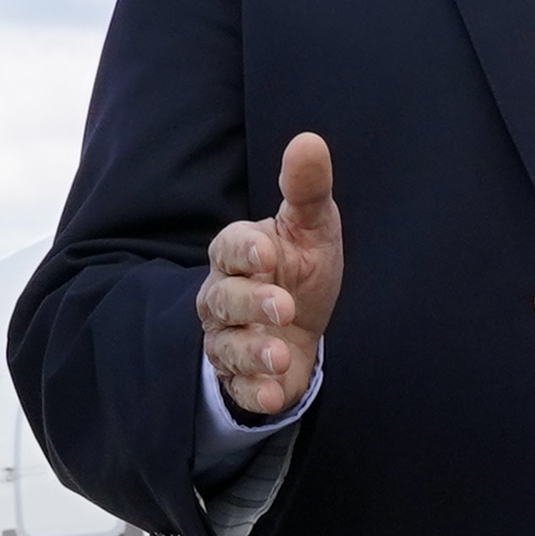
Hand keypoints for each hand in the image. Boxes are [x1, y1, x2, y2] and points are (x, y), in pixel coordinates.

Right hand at [202, 131, 341, 422]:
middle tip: (284, 306)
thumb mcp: (311, 228)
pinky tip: (276, 395)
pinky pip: (240, 388)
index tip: (267, 251)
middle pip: (223, 299)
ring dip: (252, 352)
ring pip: (227, 347)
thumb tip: (308, 140)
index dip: (244, 250)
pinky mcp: (241, 379)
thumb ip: (306, 189)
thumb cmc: (300, 269)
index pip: (229, 248)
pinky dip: (255, 392)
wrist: (302, 329)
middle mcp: (223, 298)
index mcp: (238, 255)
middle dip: (250, 303)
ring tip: (281, 355)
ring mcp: (228, 340)